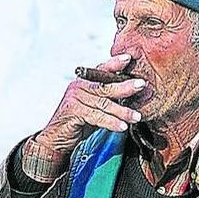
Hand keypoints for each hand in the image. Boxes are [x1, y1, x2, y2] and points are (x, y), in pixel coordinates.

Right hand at [21, 54, 145, 180]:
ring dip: (122, 111)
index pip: (102, 69)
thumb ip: (109, 100)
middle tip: (141, 85)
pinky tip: (122, 126)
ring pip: (103, 103)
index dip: (115, 63)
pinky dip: (111, 122)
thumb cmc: (78, 123)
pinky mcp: (73, 111)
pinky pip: (96, 116)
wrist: (57, 139)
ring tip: (136, 116)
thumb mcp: (96, 108)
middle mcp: (79, 86)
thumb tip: (133, 96)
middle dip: (125, 86)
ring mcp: (74, 98)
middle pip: (106, 86)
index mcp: (85, 82)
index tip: (129, 58)